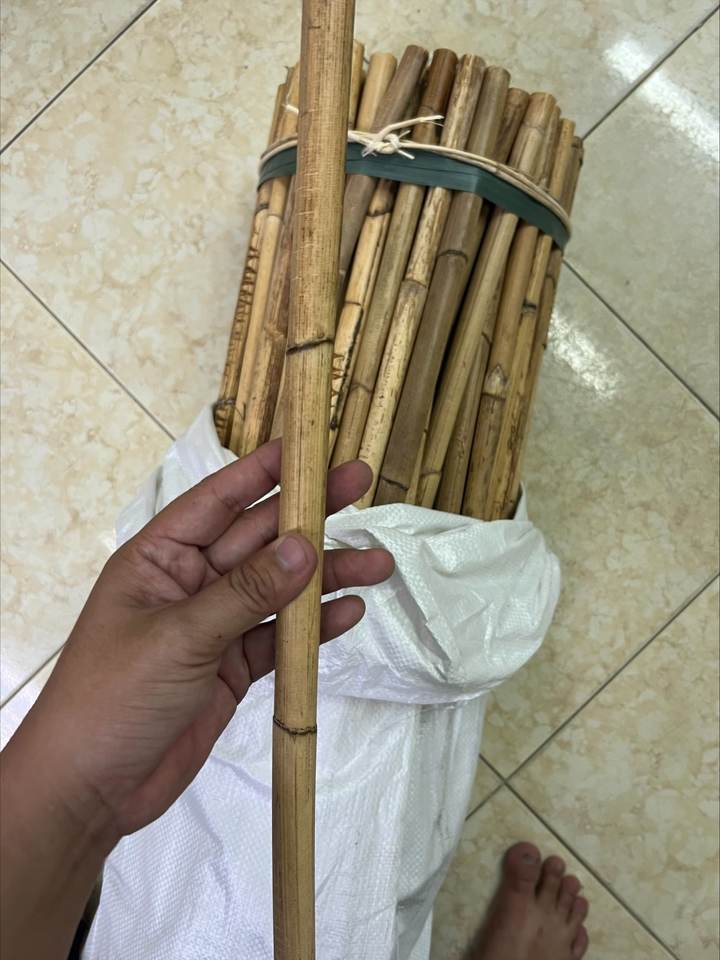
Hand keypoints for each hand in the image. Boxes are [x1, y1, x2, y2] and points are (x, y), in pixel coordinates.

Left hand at [12, 441, 392, 843]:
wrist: (91, 791)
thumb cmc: (112, 698)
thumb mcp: (179, 638)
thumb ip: (246, 593)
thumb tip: (305, 547)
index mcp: (160, 557)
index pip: (218, 499)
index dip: (264, 470)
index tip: (310, 447)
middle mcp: (191, 582)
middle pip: (259, 539)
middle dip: (310, 517)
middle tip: (361, 485)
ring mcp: (215, 627)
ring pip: (278, 590)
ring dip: (325, 576)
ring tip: (378, 563)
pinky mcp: (232, 669)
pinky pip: (279, 638)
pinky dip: (313, 628)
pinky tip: (349, 613)